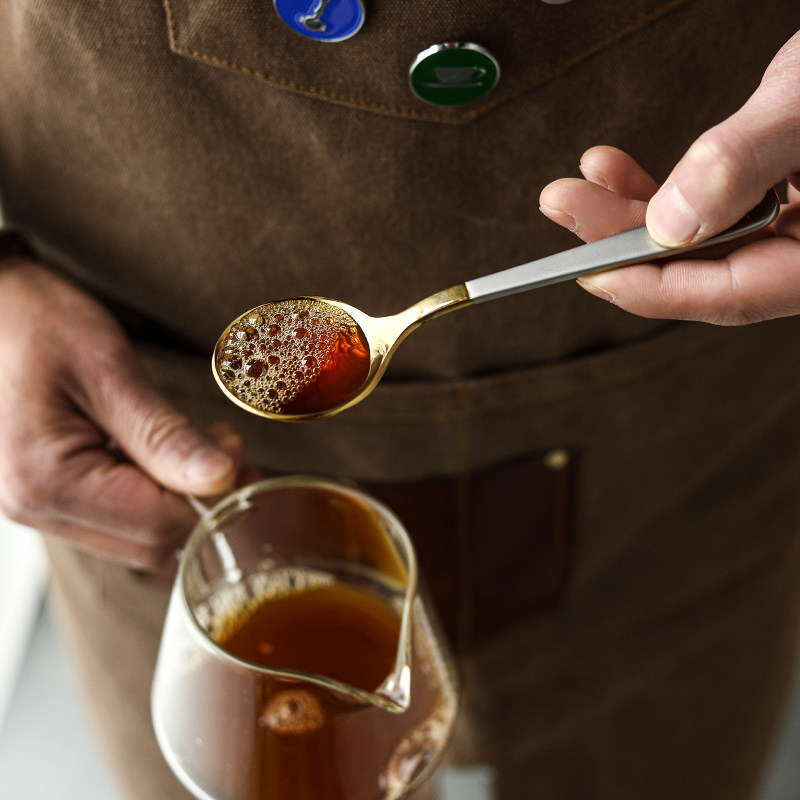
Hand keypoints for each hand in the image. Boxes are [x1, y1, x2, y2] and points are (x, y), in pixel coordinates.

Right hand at [0, 258, 247, 570]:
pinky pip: (118, 518)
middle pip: (151, 543)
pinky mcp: (49, 495)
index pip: (160, 525)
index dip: (213, 498)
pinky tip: (169, 455)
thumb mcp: (108, 369)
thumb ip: (163, 433)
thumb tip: (220, 479)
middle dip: (203, 502)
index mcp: (49, 480)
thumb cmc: (36, 323)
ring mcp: (39, 506)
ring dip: (182, 499)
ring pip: (138, 538)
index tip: (237, 453)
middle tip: (228, 447)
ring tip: (203, 444)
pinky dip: (155, 494)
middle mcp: (37, 507)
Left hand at [539, 31, 799, 324]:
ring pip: (693, 243)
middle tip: (565, 208)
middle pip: (701, 271)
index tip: (590, 269)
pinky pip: (702, 211)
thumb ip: (744, 161)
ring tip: (577, 186)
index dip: (654, 288)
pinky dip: (656, 190)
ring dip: (628, 214)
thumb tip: (670, 222)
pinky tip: (613, 171)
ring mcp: (790, 230)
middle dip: (622, 241)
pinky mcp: (769, 202)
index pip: (733, 294)